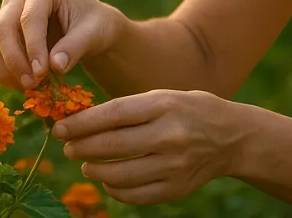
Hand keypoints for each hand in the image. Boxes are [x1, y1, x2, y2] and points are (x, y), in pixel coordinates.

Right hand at [0, 0, 125, 89]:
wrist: (88, 29)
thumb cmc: (93, 26)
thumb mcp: (94, 34)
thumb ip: (75, 47)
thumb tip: (55, 66)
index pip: (30, 17)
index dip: (33, 46)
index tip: (42, 72)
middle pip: (2, 28)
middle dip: (15, 60)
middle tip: (33, 84)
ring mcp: (4, 14)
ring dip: (4, 69)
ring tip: (29, 86)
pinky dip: (1, 74)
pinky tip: (23, 85)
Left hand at [51, 89, 243, 205]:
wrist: (232, 137)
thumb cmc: (188, 110)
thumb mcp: (163, 97)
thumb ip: (127, 109)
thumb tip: (81, 123)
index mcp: (164, 105)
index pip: (113, 114)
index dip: (82, 124)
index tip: (60, 128)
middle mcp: (170, 135)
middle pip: (113, 146)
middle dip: (82, 147)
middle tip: (68, 147)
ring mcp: (174, 165)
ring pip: (119, 175)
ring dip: (95, 170)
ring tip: (87, 164)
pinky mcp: (176, 189)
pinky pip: (134, 195)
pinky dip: (115, 189)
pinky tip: (109, 180)